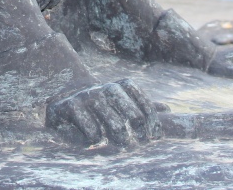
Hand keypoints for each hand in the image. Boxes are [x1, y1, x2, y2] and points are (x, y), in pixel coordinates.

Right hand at [46, 78, 160, 147]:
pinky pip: (93, 133)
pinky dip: (95, 141)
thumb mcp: (122, 103)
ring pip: (115, 126)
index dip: (154, 126)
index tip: (154, 138)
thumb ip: (144, 108)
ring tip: (114, 142)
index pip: (147, 109)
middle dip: (138, 136)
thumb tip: (167, 110)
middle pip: (135, 118)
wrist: (64, 97)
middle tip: (134, 145)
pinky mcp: (69, 106)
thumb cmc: (100, 106)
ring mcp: (88, 96)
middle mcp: (107, 88)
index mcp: (122, 86)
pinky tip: (90, 139)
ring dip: (118, 140)